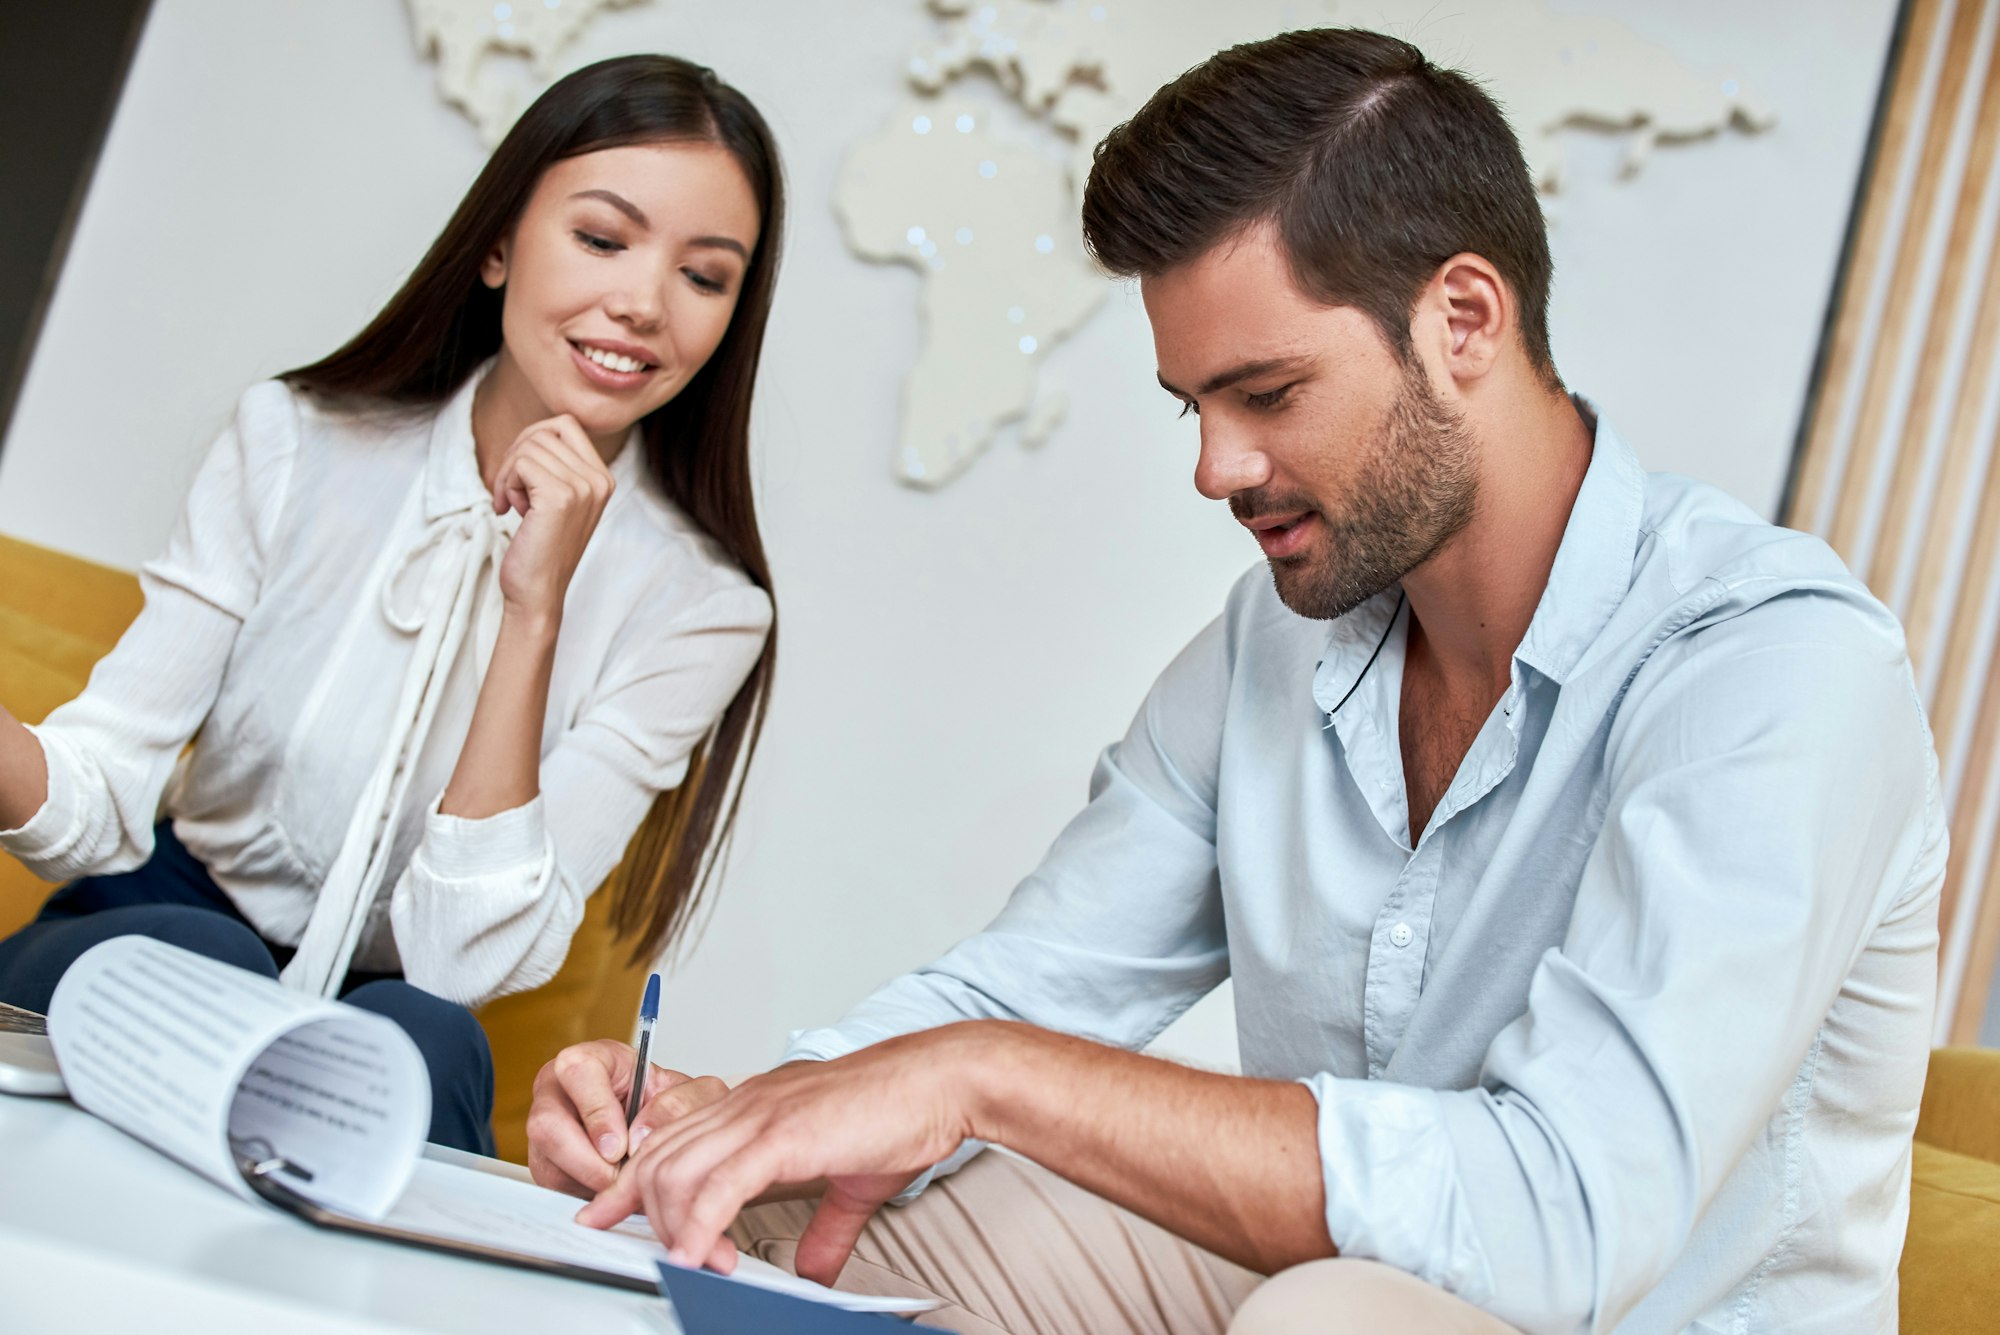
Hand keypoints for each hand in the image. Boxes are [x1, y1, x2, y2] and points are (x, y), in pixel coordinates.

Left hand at [489, 414, 614, 620]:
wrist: (537, 593)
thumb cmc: (539, 549)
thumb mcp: (556, 500)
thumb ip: (555, 466)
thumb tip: (534, 432)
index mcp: (603, 478)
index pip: (565, 424)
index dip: (532, 440)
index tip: (521, 474)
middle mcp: (599, 480)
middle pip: (544, 432)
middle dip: (516, 456)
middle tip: (508, 491)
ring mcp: (583, 488)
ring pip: (529, 446)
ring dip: (508, 474)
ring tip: (511, 504)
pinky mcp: (560, 498)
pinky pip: (521, 463)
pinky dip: (506, 483)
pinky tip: (508, 510)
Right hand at [525, 1038, 729, 1197]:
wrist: (665, 1132)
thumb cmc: (671, 1106)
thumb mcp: (694, 1095)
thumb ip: (680, 1103)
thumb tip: (639, 1135)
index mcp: (591, 1060)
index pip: (577, 1071)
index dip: (597, 1112)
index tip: (619, 1146)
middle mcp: (558, 1091)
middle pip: (547, 1125)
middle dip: (587, 1162)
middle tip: (621, 1178)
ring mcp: (546, 1129)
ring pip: (549, 1164)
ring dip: (591, 1183)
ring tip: (627, 1183)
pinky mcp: (545, 1164)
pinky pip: (554, 1188)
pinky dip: (587, 1196)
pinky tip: (614, 1190)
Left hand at [574, 1027, 988, 1284]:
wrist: (941, 1082)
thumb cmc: (904, 1115)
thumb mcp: (854, 1183)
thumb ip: (826, 1226)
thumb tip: (813, 1268)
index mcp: (756, 1106)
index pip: (671, 1140)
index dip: (632, 1182)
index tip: (607, 1216)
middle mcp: (747, 1104)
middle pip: (659, 1159)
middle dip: (641, 1213)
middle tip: (652, 1256)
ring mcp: (761, 1115)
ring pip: (678, 1172)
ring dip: (675, 1229)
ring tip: (694, 1266)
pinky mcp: (782, 1135)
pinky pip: (720, 1186)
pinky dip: (700, 1227)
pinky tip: (700, 1256)